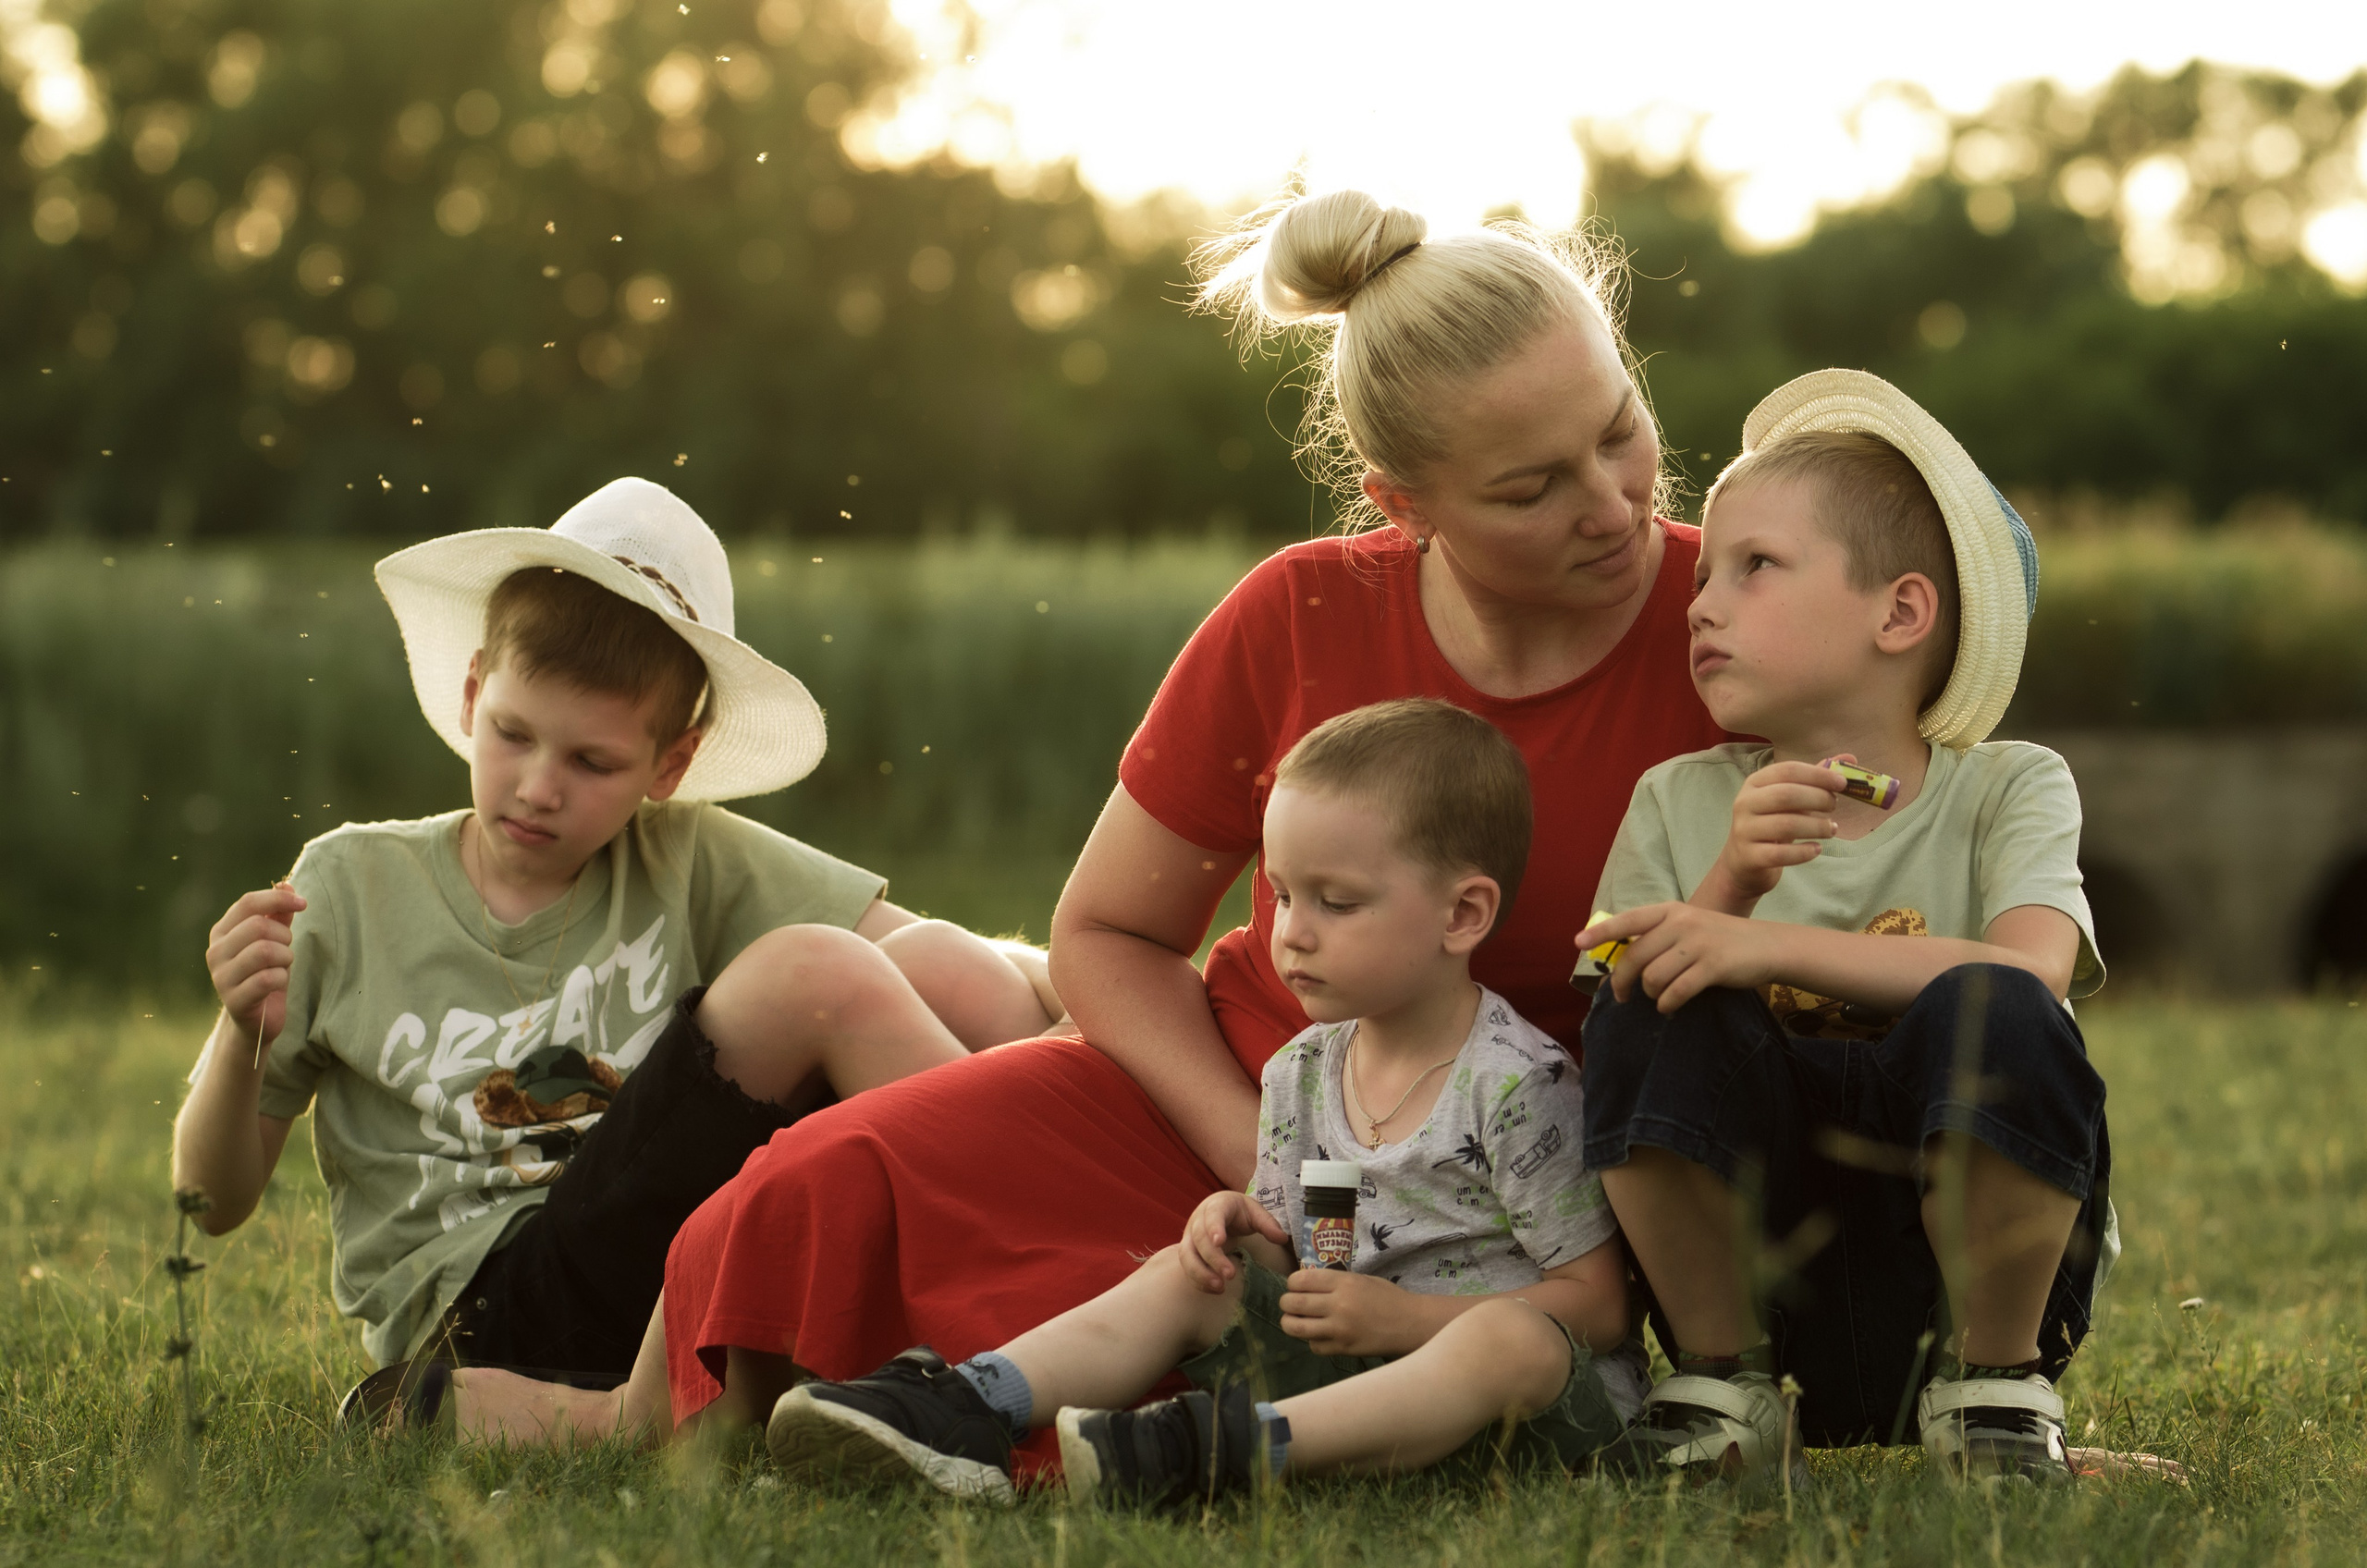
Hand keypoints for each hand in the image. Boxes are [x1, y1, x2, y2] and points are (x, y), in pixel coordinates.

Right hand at [207, 883, 305, 1059]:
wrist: (256, 1019)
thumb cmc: (266, 973)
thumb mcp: (275, 941)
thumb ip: (279, 914)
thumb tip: (286, 883)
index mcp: (222, 932)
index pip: (247, 903)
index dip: (278, 898)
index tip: (303, 904)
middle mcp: (215, 952)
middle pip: (258, 926)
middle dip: (284, 936)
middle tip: (287, 950)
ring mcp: (221, 977)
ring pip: (265, 950)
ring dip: (285, 957)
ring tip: (283, 966)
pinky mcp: (233, 1000)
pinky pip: (268, 978)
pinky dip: (282, 978)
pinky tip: (278, 983)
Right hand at [1178, 1190, 1287, 1292]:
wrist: (1221, 1211)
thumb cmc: (1239, 1212)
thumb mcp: (1255, 1212)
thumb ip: (1268, 1224)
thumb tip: (1282, 1238)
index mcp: (1216, 1206)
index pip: (1212, 1215)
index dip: (1214, 1227)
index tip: (1220, 1242)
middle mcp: (1198, 1220)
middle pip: (1199, 1239)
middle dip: (1213, 1258)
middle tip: (1229, 1275)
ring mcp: (1190, 1237)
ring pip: (1187, 1255)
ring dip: (1200, 1273)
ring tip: (1219, 1287)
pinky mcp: (1188, 1253)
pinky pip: (1187, 1268)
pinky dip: (1198, 1281)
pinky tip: (1215, 1290)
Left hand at [1278, 1269, 1420, 1356]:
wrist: (1410, 1324)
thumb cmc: (1387, 1297)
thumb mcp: (1360, 1279)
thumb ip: (1333, 1281)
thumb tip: (1305, 1284)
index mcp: (1342, 1282)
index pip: (1299, 1280)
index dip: (1292, 1283)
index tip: (1296, 1287)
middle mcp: (1338, 1304)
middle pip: (1292, 1303)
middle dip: (1286, 1303)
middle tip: (1291, 1305)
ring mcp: (1339, 1329)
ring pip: (1295, 1328)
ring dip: (1290, 1323)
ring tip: (1295, 1321)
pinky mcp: (1342, 1349)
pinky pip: (1313, 1346)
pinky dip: (1312, 1341)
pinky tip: (1319, 1336)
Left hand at [1578, 901, 1786, 1014]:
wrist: (1766, 946)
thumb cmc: (1720, 939)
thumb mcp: (1688, 926)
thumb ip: (1659, 936)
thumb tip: (1622, 961)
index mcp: (1670, 910)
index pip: (1628, 920)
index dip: (1601, 932)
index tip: (1579, 943)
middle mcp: (1681, 922)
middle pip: (1635, 956)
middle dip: (1622, 981)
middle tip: (1622, 996)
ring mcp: (1697, 943)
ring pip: (1652, 977)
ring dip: (1650, 994)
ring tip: (1659, 997)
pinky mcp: (1712, 966)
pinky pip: (1675, 992)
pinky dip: (1667, 1004)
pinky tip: (1670, 1006)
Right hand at [1700, 759, 1847, 908]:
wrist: (1743, 861)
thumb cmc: (1771, 824)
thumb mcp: (1788, 799)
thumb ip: (1815, 780)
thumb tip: (1849, 757)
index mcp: (1755, 783)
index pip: (1787, 770)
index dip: (1818, 775)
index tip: (1842, 783)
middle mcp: (1745, 803)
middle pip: (1785, 795)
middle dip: (1818, 799)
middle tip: (1834, 807)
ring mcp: (1745, 831)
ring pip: (1786, 825)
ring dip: (1816, 826)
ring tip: (1831, 829)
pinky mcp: (1750, 856)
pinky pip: (1781, 854)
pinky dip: (1804, 852)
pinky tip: (1816, 849)